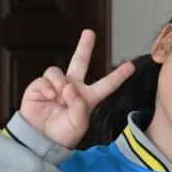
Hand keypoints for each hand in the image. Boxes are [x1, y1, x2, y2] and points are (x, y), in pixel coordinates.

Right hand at [19, 30, 134, 148]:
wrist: (40, 139)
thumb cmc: (62, 134)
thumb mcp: (79, 124)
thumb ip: (79, 106)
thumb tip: (69, 87)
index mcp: (88, 98)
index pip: (107, 84)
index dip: (119, 75)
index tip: (132, 66)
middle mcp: (73, 88)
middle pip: (80, 62)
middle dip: (84, 46)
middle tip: (90, 32)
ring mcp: (57, 86)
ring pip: (61, 71)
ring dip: (62, 84)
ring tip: (59, 99)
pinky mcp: (40, 85)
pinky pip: (48, 77)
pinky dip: (50, 86)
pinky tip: (50, 97)